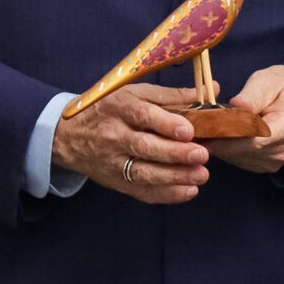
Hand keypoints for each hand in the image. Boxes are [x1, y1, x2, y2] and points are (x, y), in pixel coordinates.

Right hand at [52, 86, 209, 204]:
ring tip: (201, 176)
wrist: (70, 136)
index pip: (142, 115)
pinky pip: (141, 191)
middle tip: (202, 155)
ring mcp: (114, 162)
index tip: (188, 130)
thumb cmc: (111, 109)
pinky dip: (166, 194)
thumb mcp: (135, 94)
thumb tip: (213, 89)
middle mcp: (114, 135)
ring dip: (174, 177)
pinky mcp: (116, 182)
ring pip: (143, 173)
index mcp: (119, 107)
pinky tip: (187, 191)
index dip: (166, 123)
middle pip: (144, 146)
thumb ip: (173, 95)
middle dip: (175, 153)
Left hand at [205, 65, 283, 173]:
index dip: (226, 135)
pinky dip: (227, 149)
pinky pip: (240, 160)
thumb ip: (252, 95)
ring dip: (219, 145)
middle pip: (242, 150)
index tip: (204, 127)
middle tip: (194, 126)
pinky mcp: (267, 166)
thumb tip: (236, 107)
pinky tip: (219, 136)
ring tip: (205, 128)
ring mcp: (276, 161)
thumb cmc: (282, 87)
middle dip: (217, 139)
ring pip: (238, 157)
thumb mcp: (268, 81)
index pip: (254, 139)